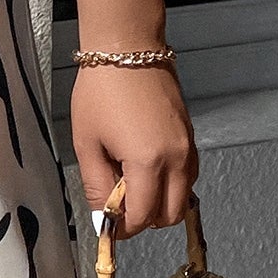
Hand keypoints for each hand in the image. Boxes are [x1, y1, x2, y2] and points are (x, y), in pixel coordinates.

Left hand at [70, 62, 198, 238]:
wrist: (127, 49)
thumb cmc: (101, 91)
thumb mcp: (87, 142)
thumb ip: (96, 185)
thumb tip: (102, 218)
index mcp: (148, 162)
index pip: (143, 217)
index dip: (123, 228)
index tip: (108, 226)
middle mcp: (176, 159)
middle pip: (169, 215)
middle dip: (144, 219)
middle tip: (117, 206)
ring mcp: (188, 148)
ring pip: (183, 197)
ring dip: (159, 202)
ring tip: (129, 183)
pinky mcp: (190, 136)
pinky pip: (188, 175)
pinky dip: (171, 183)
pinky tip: (145, 169)